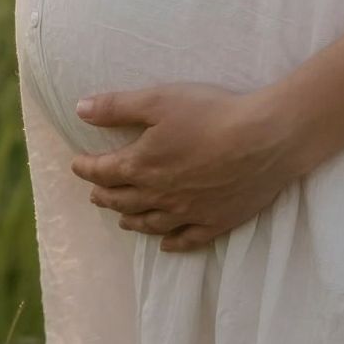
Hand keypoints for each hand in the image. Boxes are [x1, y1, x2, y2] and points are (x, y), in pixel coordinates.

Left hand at [69, 83, 300, 250]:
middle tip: (95, 194)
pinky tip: (165, 243)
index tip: (77, 165)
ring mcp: (188, 212)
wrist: (265, 139)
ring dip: (131, 220)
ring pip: (150, 223)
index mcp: (142, 165)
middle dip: (105, 196)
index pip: (103, 172)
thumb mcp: (159, 100)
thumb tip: (80, 109)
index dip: (86, 168)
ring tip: (122, 219)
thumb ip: (117, 106)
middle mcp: (159, 195)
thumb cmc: (212, 114)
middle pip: (123, 201)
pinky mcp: (216, 222)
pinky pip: (187, 238)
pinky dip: (172, 242)